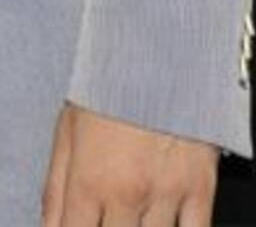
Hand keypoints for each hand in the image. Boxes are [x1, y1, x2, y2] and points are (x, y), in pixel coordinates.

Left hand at [41, 102, 218, 226]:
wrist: (157, 48)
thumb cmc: (108, 85)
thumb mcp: (66, 129)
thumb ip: (55, 188)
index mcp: (87, 180)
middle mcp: (126, 194)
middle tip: (109, 215)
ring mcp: (165, 194)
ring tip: (131, 215)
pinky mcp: (200, 189)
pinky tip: (166, 224)